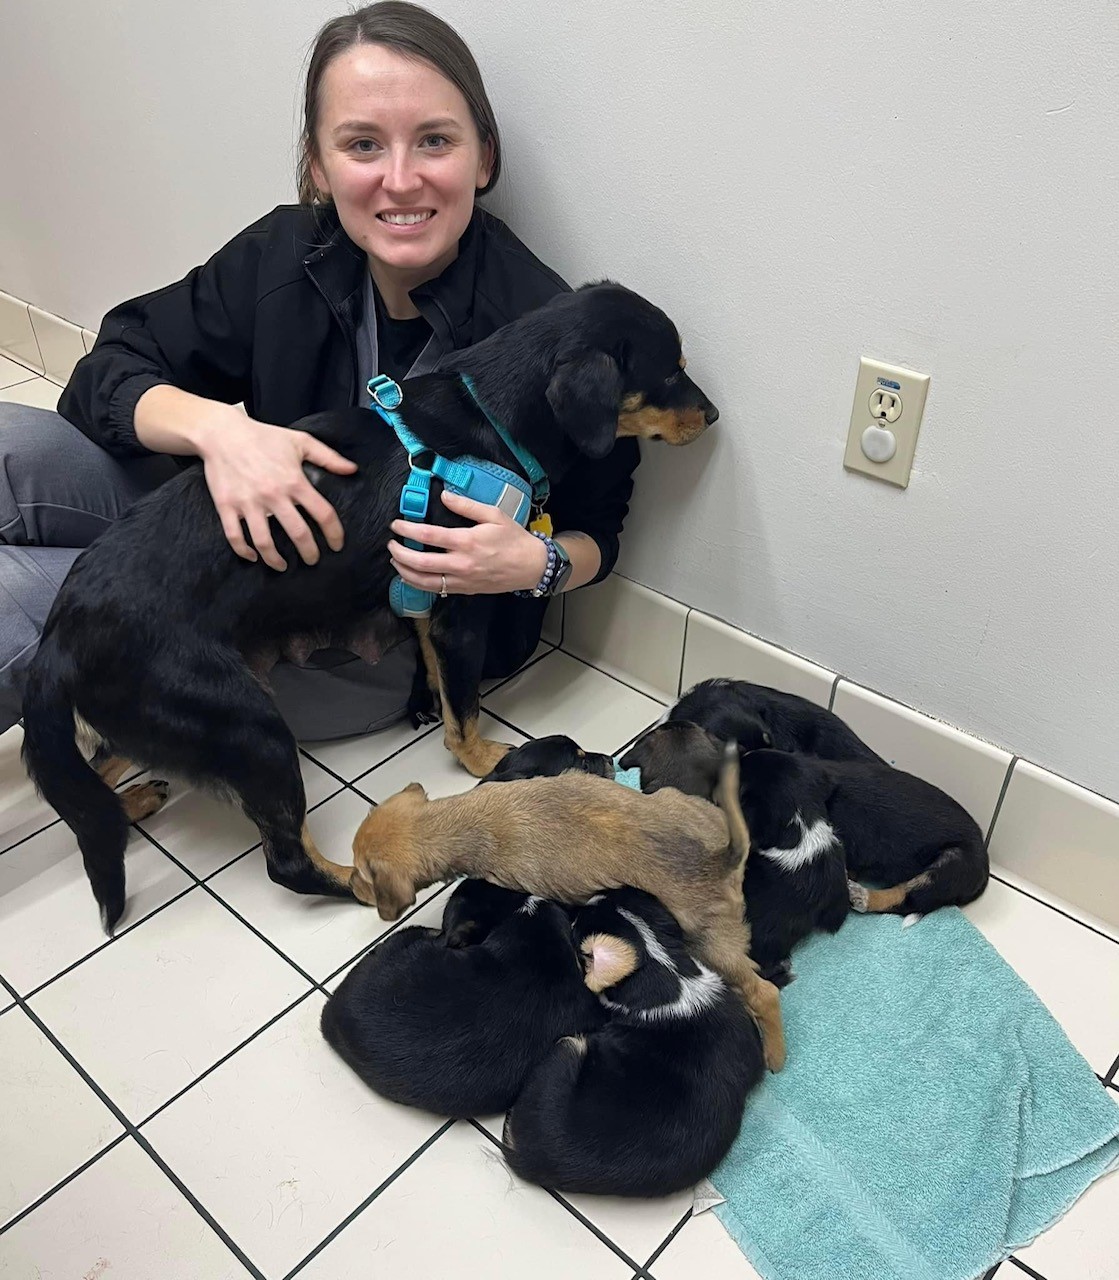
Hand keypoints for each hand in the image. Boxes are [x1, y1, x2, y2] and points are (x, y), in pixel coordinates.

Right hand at [197, 413, 356, 569]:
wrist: (222, 432)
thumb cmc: (263, 436)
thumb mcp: (300, 441)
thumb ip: (328, 457)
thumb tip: (352, 470)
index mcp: (294, 481)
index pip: (323, 514)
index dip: (334, 534)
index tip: (337, 545)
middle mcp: (273, 495)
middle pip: (298, 534)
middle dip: (309, 553)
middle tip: (313, 560)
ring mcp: (249, 503)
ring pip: (265, 542)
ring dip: (275, 560)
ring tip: (283, 566)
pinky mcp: (226, 506)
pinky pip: (235, 537)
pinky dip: (244, 551)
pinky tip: (253, 556)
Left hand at [388, 489, 547, 595]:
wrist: (531, 567)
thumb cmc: (514, 538)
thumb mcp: (494, 515)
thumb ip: (466, 505)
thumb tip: (444, 495)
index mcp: (467, 541)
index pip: (428, 536)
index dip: (407, 530)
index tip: (396, 525)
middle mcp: (461, 563)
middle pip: (420, 563)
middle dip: (400, 553)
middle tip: (390, 544)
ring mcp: (462, 580)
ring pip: (425, 582)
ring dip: (405, 572)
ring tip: (395, 561)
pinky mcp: (465, 590)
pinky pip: (436, 590)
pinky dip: (419, 583)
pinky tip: (412, 575)